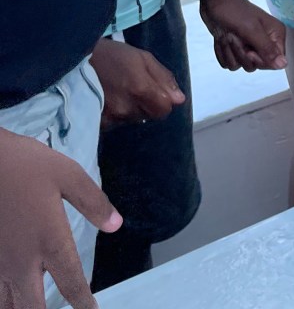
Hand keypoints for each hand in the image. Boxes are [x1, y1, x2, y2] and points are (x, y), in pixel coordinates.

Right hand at [0, 126, 120, 308]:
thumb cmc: (26, 165)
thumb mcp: (67, 174)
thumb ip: (93, 202)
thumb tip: (116, 226)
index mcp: (48, 240)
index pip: (71, 282)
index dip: (83, 302)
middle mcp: (21, 260)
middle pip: (32, 307)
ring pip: (8, 305)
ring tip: (37, 305)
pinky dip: (5, 299)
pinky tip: (14, 295)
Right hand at [89, 38, 184, 128]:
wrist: (76, 61)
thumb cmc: (113, 55)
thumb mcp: (144, 58)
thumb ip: (164, 79)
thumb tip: (179, 100)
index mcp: (140, 89)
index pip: (164, 110)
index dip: (164, 101)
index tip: (156, 91)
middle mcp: (126, 107)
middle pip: (149, 115)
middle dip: (147, 103)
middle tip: (133, 87)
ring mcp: (110, 117)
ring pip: (133, 119)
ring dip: (132, 108)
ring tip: (119, 91)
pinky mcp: (97, 123)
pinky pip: (117, 123)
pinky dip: (117, 114)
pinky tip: (109, 99)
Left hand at [200, 0, 287, 72]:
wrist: (216, 2)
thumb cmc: (235, 12)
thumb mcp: (252, 30)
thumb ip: (267, 49)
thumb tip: (284, 65)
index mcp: (275, 35)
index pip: (275, 62)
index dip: (260, 60)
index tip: (249, 51)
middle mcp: (265, 42)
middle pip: (257, 65)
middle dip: (243, 55)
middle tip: (236, 38)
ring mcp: (250, 46)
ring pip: (241, 66)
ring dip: (231, 53)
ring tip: (228, 36)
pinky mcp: (236, 49)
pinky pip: (230, 63)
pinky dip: (224, 53)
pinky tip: (222, 39)